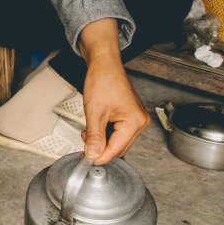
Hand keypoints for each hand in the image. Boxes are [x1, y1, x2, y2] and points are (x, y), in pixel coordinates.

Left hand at [77, 18, 148, 163]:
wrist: (104, 64)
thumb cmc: (103, 81)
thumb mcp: (94, 113)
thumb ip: (94, 137)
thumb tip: (92, 155)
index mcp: (135, 121)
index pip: (116, 149)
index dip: (100, 156)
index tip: (86, 160)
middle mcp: (140, 122)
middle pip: (119, 147)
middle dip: (100, 148)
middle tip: (83, 146)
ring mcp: (136, 119)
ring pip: (117, 141)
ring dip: (102, 141)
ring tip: (87, 133)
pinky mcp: (130, 116)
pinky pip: (118, 132)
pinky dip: (105, 134)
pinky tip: (94, 129)